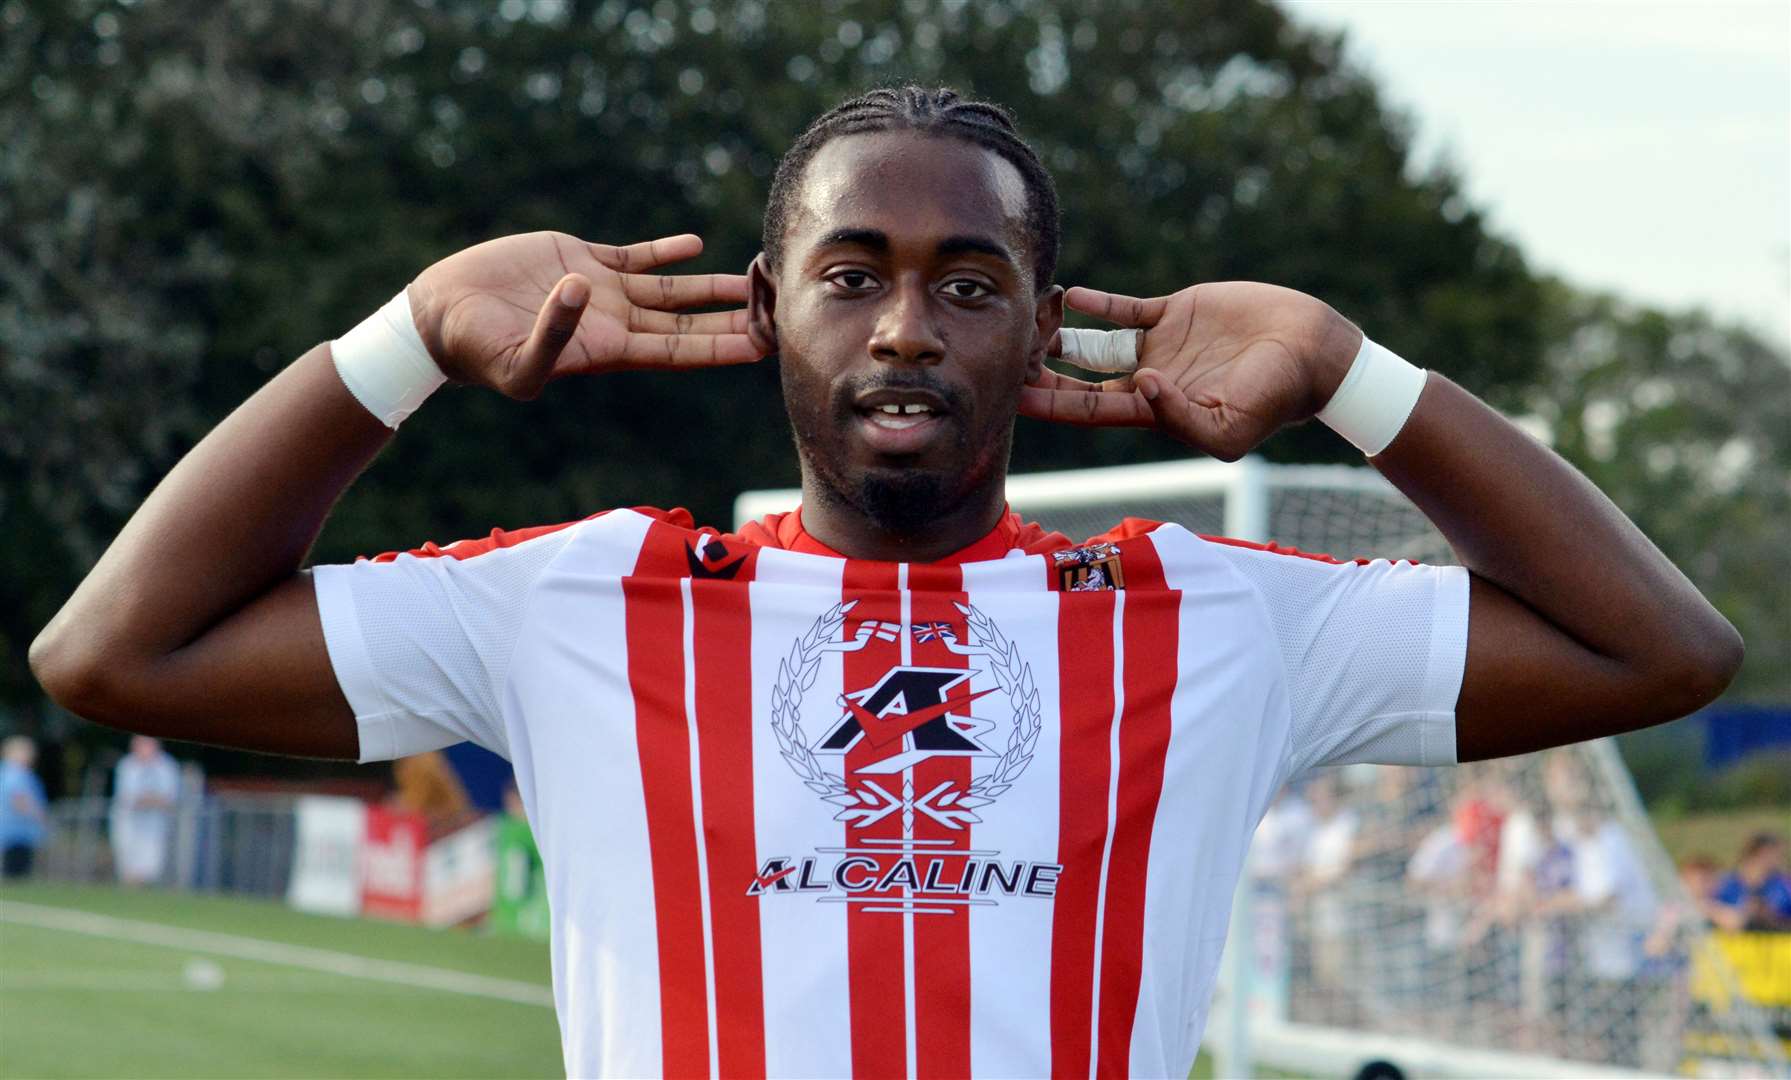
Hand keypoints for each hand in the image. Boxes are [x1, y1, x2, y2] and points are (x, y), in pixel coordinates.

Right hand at [407, 231, 760, 398]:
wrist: (442, 316)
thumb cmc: (475, 351)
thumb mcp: (515, 362)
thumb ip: (552, 334)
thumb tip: (582, 291)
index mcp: (609, 351)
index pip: (680, 351)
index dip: (722, 348)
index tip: (765, 344)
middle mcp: (615, 323)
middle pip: (688, 323)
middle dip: (734, 320)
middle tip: (780, 312)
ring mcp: (602, 291)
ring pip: (671, 290)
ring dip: (712, 287)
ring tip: (754, 278)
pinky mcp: (581, 259)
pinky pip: (634, 257)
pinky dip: (665, 252)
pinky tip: (696, 246)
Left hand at [1019, 281, 1361, 459]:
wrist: (1312, 351)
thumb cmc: (1276, 399)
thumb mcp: (1229, 429)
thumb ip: (1180, 417)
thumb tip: (1139, 385)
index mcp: (1152, 411)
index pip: (1086, 410)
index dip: (1047, 403)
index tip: (1008, 394)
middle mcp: (1147, 380)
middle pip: (1078, 379)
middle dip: (1041, 371)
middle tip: (1003, 354)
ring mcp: (1159, 344)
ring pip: (1094, 342)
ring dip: (1060, 333)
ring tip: (1027, 321)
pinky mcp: (1176, 312)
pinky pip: (1125, 308)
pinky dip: (1096, 303)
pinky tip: (1069, 293)